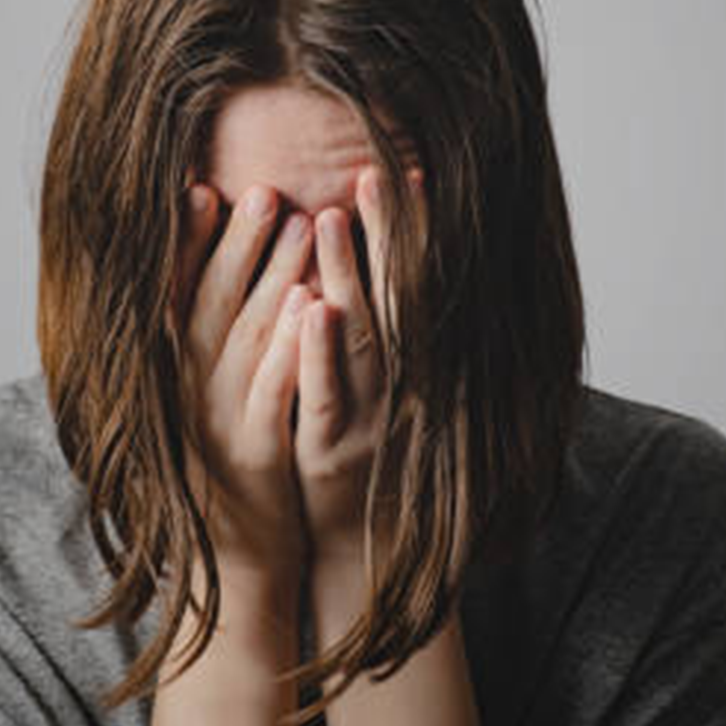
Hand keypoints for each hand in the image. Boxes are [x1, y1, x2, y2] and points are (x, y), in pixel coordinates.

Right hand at [171, 181, 314, 576]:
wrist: (230, 558)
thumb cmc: (219, 463)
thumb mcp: (193, 402)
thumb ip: (194, 344)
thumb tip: (203, 275)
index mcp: (174, 373)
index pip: (177, 296)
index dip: (188, 244)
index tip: (202, 189)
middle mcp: (191, 389)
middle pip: (214, 304)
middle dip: (237, 244)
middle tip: (263, 189)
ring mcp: (222, 420)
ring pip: (248, 337)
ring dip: (273, 277)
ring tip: (299, 223)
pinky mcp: (259, 452)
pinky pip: (275, 392)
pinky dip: (292, 347)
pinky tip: (313, 306)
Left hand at [292, 165, 427, 569]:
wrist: (367, 553)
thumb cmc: (373, 455)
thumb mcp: (388, 393)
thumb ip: (388, 330)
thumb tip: (372, 265)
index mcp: (410, 365)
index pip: (412, 283)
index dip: (411, 230)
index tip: (407, 172)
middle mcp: (399, 385)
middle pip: (395, 297)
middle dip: (387, 235)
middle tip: (375, 173)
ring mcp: (367, 416)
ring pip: (362, 337)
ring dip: (350, 276)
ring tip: (335, 217)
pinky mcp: (329, 449)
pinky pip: (325, 394)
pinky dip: (321, 353)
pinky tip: (312, 309)